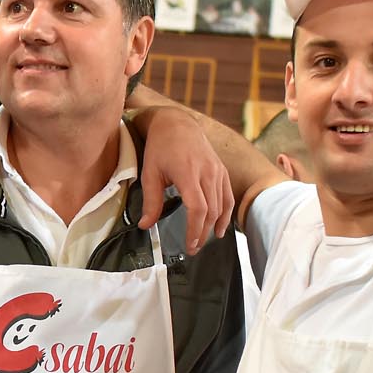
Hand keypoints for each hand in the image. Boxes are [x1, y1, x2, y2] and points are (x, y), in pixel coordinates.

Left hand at [134, 106, 234, 252]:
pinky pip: (227, 196)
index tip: (190, 245)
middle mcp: (207, 172)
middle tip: (193, 249)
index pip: (198, 208)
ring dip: (214, 226)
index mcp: (188, 173)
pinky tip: (219, 227)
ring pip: (221, 205)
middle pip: (211, 210)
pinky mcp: (221, 170)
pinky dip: (225, 213)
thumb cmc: (160, 148)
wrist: (176, 124)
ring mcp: (217, 171)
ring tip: (204, 241)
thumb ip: (151, 201)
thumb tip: (145, 226)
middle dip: (203, 233)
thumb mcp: (150, 174)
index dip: (195, 229)